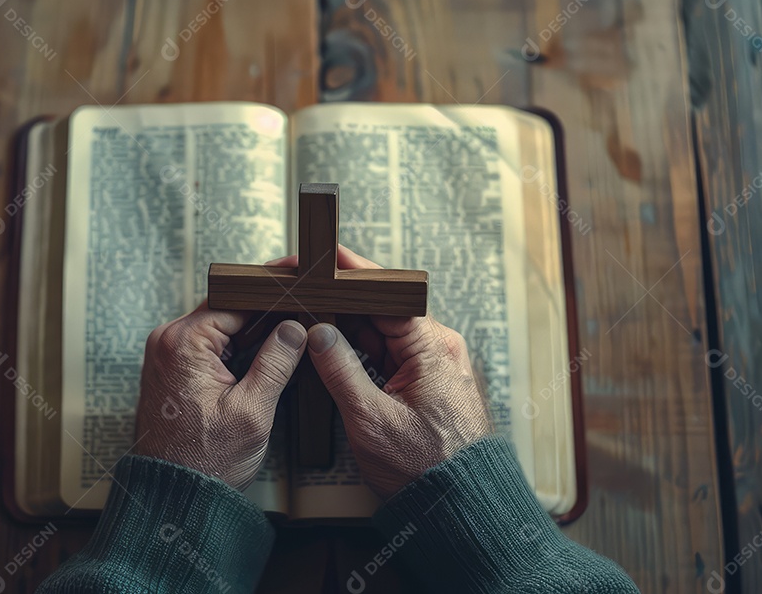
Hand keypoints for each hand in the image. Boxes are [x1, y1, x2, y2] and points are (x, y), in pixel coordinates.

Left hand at [134, 302, 306, 489]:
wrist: (173, 497)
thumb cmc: (205, 462)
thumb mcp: (252, 411)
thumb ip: (276, 362)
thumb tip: (295, 328)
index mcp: (184, 342)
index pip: (236, 299)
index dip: (273, 293)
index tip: (300, 285)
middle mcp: (168, 341)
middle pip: (228, 310)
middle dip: (266, 314)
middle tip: (304, 316)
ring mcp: (167, 355)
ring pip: (222, 329)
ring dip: (253, 336)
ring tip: (291, 342)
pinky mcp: (173, 371)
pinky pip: (210, 347)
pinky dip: (237, 352)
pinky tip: (265, 362)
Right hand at [302, 246, 492, 499]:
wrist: (460, 504)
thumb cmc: (425, 469)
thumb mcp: (371, 420)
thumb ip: (340, 371)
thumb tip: (318, 333)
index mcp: (431, 345)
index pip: (384, 293)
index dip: (348, 273)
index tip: (321, 257)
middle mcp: (436, 346)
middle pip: (379, 308)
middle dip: (340, 299)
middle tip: (301, 290)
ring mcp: (431, 363)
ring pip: (379, 330)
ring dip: (346, 325)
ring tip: (307, 315)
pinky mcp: (424, 380)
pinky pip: (386, 352)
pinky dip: (358, 348)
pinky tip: (330, 347)